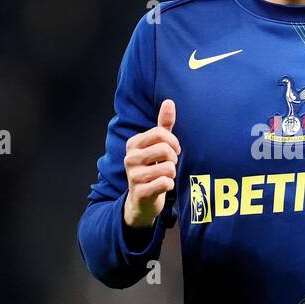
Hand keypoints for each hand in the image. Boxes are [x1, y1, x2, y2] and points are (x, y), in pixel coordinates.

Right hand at [123, 99, 181, 229]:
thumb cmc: (151, 169)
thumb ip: (163, 125)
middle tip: (170, 165)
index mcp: (133, 143)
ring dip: (172, 173)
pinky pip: (165, 183)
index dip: (173, 142)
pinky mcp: (140, 192)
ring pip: (168, 167)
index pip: (161, 133)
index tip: (174, 150)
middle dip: (174, 158)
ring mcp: (133, 176)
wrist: (141, 201)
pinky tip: (162, 187)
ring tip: (164, 176)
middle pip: (165, 149)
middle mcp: (130, 158)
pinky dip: (169, 185)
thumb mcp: (156, 146)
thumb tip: (169, 101)